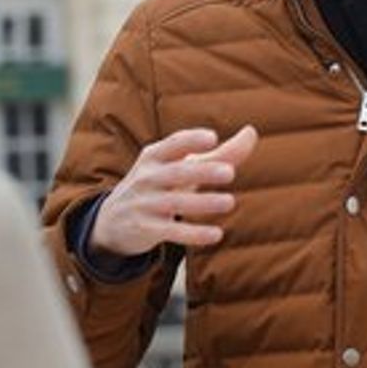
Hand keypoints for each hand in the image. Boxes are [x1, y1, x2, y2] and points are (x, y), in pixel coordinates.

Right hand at [90, 126, 259, 258]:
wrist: (114, 219)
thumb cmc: (160, 184)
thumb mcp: (181, 166)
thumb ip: (220, 153)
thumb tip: (252, 132)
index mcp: (155, 156)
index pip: (173, 144)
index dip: (191, 140)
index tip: (212, 138)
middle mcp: (148, 178)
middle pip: (176, 173)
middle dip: (202, 172)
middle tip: (229, 172)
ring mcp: (146, 204)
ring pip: (175, 203)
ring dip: (202, 203)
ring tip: (229, 202)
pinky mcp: (148, 229)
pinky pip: (172, 231)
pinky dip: (194, 234)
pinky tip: (216, 235)